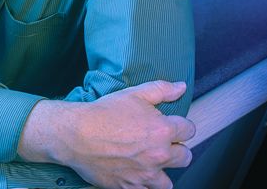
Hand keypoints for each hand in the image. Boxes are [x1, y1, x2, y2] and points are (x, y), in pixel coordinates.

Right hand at [20, 80, 194, 188]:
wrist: (76, 135)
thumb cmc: (103, 113)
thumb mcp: (133, 94)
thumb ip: (162, 90)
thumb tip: (181, 87)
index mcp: (163, 130)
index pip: (190, 131)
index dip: (181, 127)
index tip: (172, 126)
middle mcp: (159, 155)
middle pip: (185, 157)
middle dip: (176, 149)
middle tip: (160, 144)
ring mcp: (145, 174)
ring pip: (168, 181)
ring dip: (162, 171)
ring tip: (149, 162)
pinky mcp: (130, 187)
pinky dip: (142, 183)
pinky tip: (134, 172)